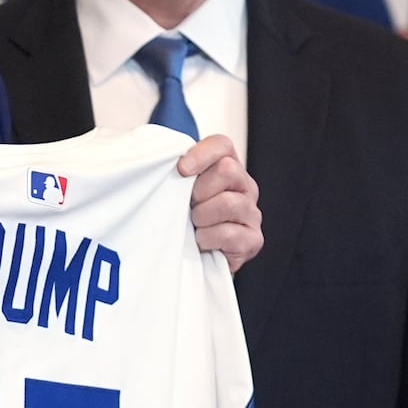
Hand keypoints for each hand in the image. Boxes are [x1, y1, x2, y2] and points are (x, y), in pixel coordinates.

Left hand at [179, 135, 261, 272]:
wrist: (190, 262)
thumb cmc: (182, 223)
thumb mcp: (174, 192)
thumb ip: (171, 171)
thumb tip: (154, 156)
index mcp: (226, 168)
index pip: (222, 145)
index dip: (201, 154)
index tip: (182, 169)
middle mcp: (244, 187)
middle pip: (228, 170)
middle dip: (199, 190)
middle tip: (189, 205)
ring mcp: (251, 213)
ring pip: (228, 202)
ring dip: (201, 216)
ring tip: (194, 225)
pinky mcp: (252, 240)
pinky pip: (229, 233)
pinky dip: (207, 238)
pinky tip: (200, 241)